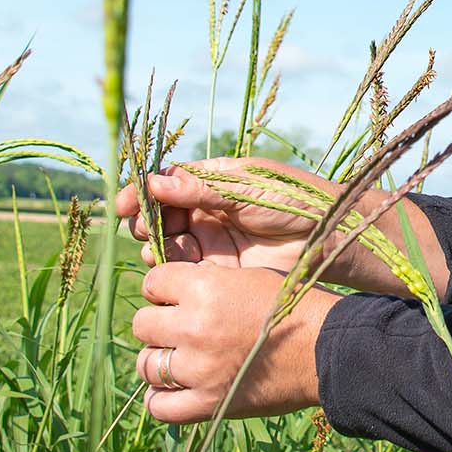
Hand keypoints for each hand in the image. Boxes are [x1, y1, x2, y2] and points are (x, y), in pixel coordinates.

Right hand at [114, 156, 344, 273]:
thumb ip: (200, 189)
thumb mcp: (245, 188)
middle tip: (146, 228)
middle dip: (145, 221)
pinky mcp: (218, 270)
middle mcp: (206, 210)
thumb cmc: (294, 200)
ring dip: (155, 246)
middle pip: (160, 215)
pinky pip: (184, 270)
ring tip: (159, 249)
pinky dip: (171, 268)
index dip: (141, 192)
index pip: (165, 183)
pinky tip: (173, 266)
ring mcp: (211, 241)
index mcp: (212, 181)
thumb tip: (154, 183)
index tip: (123, 204)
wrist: (328, 237)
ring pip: (167, 243)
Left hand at [130, 260, 337, 421]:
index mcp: (204, 288)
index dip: (162, 290)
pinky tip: (175, 390)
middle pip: (142, 325)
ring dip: (158, 361)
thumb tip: (167, 293)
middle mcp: (195, 326)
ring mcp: (199, 368)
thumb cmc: (291, 306)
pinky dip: (161, 399)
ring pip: (146, 364)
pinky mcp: (209, 403)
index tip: (175, 297)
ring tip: (179, 359)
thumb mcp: (246, 277)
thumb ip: (203, 283)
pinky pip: (159, 406)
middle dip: (158, 325)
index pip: (152, 283)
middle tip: (180, 329)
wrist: (327, 349)